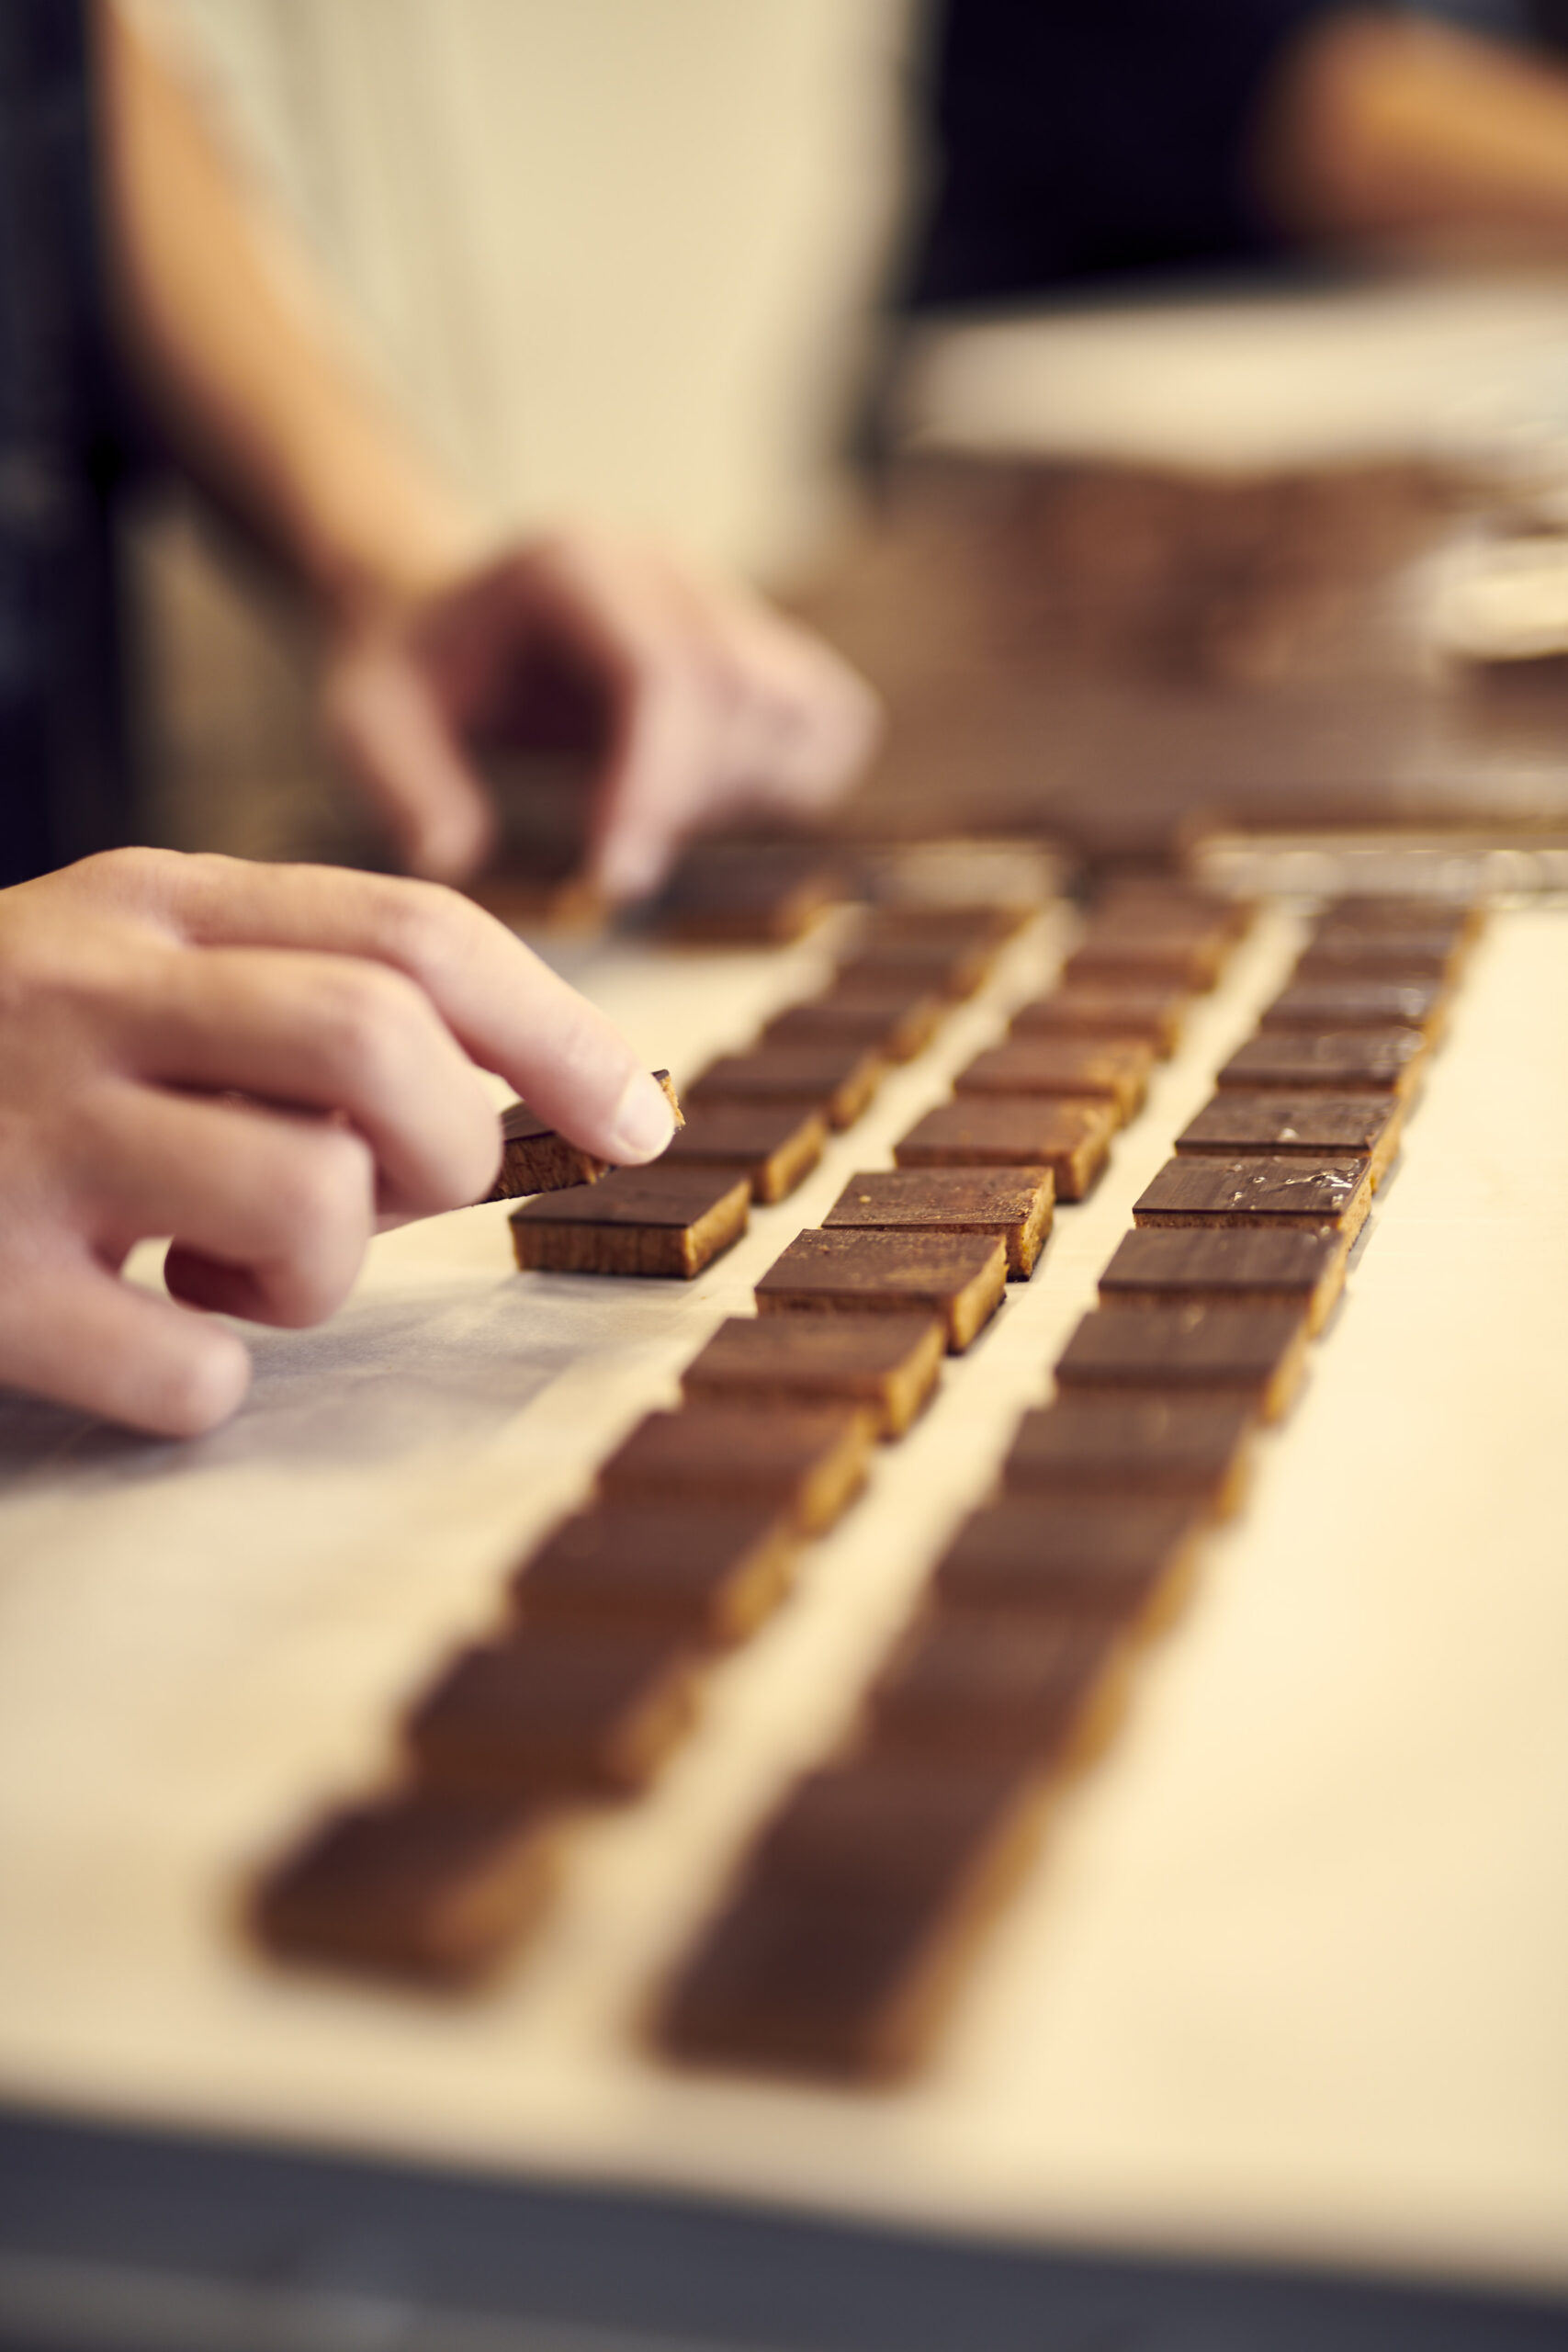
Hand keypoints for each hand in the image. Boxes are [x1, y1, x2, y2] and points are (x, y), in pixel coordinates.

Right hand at [0, 848, 673, 1435]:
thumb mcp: (118, 966)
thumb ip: (285, 990)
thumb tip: (506, 1089)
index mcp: (150, 901)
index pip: (416, 930)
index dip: (559, 1028)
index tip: (637, 1118)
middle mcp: (90, 992)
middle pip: (382, 1044)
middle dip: (446, 1146)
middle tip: (387, 1194)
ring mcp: (26, 1134)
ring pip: (310, 1203)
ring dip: (325, 1273)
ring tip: (236, 1270)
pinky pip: (190, 1362)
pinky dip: (211, 1373)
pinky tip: (150, 1336)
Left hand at [321, 533, 881, 898]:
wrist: (444, 612)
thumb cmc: (412, 670)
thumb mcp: (365, 718)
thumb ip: (404, 785)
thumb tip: (458, 858)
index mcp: (574, 567)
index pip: (662, 673)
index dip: (654, 787)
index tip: (612, 880)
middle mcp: (666, 570)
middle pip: (740, 696)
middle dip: (687, 804)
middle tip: (613, 862)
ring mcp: (725, 602)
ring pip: (802, 710)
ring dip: (744, 795)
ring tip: (655, 823)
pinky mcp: (761, 645)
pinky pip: (832, 722)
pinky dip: (793, 782)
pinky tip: (710, 809)